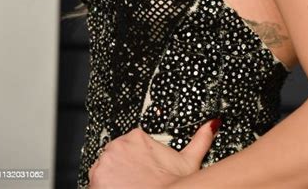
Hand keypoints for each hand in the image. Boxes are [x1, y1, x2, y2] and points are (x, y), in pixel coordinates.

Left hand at [88, 118, 220, 188]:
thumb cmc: (175, 185)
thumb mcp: (188, 160)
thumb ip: (200, 139)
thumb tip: (212, 124)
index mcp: (137, 137)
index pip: (128, 146)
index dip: (134, 162)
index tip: (141, 173)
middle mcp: (118, 145)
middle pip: (114, 158)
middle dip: (122, 170)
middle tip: (135, 184)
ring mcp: (105, 162)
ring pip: (103, 171)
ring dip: (111, 180)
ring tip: (128, 188)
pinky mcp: (96, 178)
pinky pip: (95, 184)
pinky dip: (104, 188)